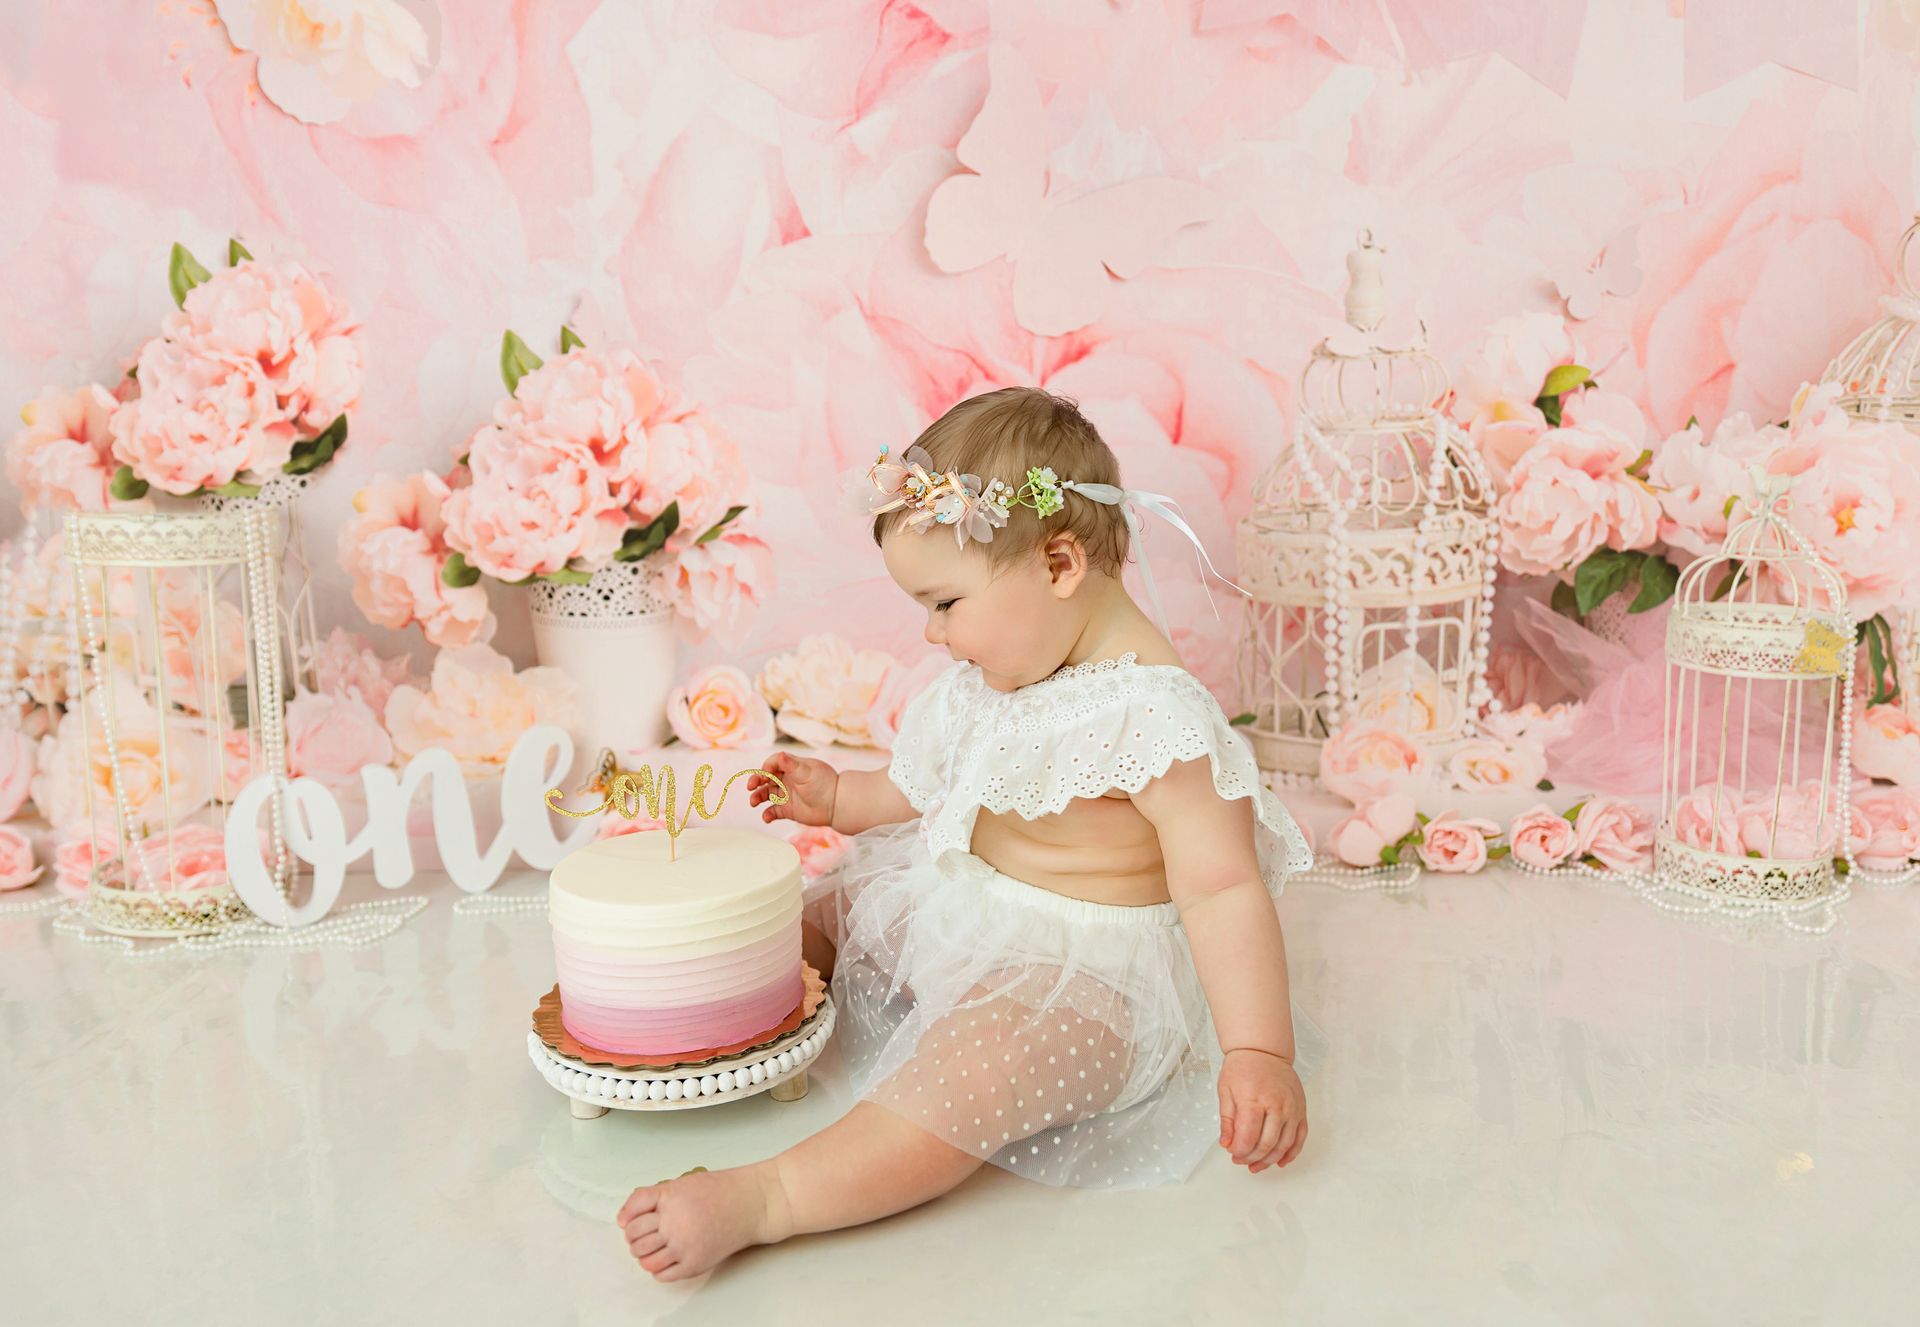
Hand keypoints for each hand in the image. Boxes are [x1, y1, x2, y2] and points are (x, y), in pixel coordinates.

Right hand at [748, 751, 837, 827]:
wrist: (836, 805)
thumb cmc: (824, 784)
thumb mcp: (807, 771)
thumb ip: (791, 764)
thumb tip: (780, 754)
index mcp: (791, 768)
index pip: (772, 764)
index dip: (765, 768)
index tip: (764, 773)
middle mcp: (786, 780)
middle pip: (765, 779)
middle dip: (756, 781)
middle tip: (751, 786)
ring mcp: (786, 795)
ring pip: (765, 795)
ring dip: (757, 797)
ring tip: (754, 802)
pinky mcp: (787, 810)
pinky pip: (772, 812)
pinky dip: (767, 815)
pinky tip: (767, 816)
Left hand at [1217, 1048, 1306, 1173]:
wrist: (1264, 1050)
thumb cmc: (1243, 1068)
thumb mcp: (1225, 1091)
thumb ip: (1227, 1120)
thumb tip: (1227, 1144)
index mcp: (1254, 1099)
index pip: (1248, 1136)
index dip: (1239, 1150)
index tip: (1232, 1152)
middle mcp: (1277, 1105)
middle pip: (1267, 1144)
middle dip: (1252, 1157)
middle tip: (1240, 1160)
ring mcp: (1292, 1109)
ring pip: (1284, 1145)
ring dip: (1269, 1160)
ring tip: (1256, 1166)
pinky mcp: (1301, 1110)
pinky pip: (1300, 1138)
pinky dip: (1291, 1153)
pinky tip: (1280, 1161)